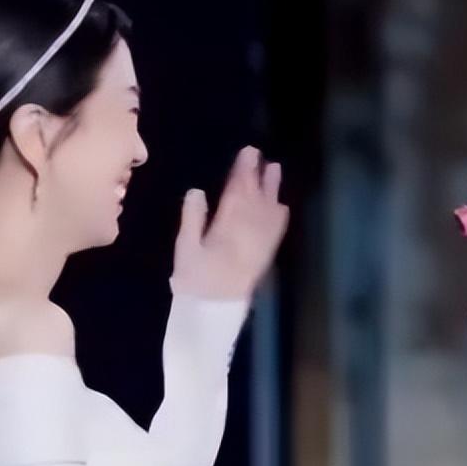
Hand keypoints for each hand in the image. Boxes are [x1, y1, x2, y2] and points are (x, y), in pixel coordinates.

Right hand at [171, 145, 288, 299]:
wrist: (214, 311)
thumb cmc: (196, 279)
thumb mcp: (185, 248)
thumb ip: (192, 218)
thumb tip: (197, 191)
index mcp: (227, 226)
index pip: (238, 192)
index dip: (243, 171)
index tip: (247, 153)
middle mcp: (249, 231)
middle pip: (256, 197)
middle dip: (258, 175)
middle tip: (260, 155)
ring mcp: (261, 243)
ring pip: (269, 210)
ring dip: (272, 190)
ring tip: (275, 169)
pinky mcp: (265, 255)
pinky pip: (277, 230)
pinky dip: (279, 215)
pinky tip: (281, 207)